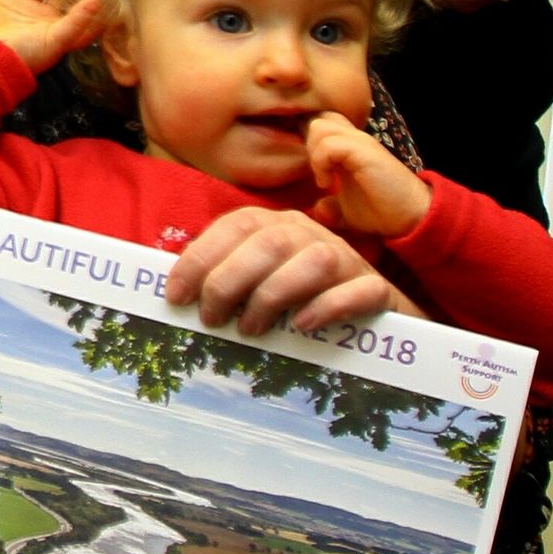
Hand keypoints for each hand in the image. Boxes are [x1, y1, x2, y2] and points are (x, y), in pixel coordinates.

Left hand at [163, 206, 393, 336]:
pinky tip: (301, 326)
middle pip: (270, 242)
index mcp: (277, 225)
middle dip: (231, 281)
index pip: (235, 226)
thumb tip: (177, 295)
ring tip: (250, 329)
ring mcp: (347, 259)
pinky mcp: (376, 289)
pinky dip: (327, 307)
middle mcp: (310, 234)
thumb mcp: (261, 281)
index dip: (201, 258)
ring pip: (314, 261)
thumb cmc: (301, 298)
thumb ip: (227, 278)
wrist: (372, 314)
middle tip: (212, 319)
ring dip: (274, 295)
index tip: (177, 296)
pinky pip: (357, 291)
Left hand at [301, 113, 430, 241]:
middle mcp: (355, 139)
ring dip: (314, 154)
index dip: (307, 143)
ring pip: (320, 126)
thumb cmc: (382, 212)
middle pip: (317, 120)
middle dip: (307, 145)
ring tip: (323, 180)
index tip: (308, 169)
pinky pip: (330, 144)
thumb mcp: (347, 210)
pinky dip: (321, 163)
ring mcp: (361, 143)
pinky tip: (327, 184)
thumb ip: (330, 207)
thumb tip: (316, 209)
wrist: (411, 218)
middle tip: (316, 173)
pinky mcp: (365, 152)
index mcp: (349, 147)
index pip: (320, 125)